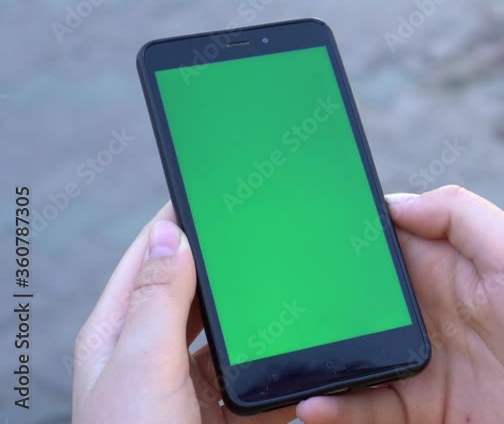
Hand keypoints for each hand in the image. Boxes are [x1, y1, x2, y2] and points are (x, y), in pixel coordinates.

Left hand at [72, 203, 296, 423]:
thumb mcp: (143, 366)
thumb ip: (159, 300)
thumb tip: (169, 233)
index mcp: (118, 335)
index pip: (148, 258)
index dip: (176, 223)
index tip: (212, 191)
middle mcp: (150, 357)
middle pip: (194, 295)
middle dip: (226, 269)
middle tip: (263, 236)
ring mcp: (184, 387)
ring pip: (228, 338)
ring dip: (255, 322)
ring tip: (285, 293)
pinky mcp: (217, 414)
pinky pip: (253, 381)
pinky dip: (275, 372)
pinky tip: (295, 358)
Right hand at [298, 186, 503, 423]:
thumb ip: (458, 215)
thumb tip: (391, 202)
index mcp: (444, 268)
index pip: (379, 248)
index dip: (341, 241)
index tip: (298, 236)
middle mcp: (423, 314)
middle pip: (352, 305)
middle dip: (312, 304)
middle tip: (268, 306)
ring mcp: (417, 365)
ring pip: (347, 358)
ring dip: (313, 359)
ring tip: (278, 360)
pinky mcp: (418, 411)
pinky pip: (363, 408)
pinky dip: (334, 409)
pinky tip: (313, 405)